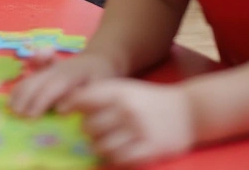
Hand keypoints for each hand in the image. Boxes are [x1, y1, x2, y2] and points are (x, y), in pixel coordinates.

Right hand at [10, 51, 121, 117]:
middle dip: (24, 98)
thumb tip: (62, 108)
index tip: (30, 116)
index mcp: (69, 75)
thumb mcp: (98, 86)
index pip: (50, 88)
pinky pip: (28, 73)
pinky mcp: (45, 70)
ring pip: (29, 78)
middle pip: (34, 82)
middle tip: (17, 116)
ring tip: (11, 109)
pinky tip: (12, 96)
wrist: (99, 59)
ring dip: (19, 93)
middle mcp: (55, 70)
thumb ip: (82, 97)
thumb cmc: (100, 76)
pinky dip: (19, 85)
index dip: (39, 102)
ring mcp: (49, 68)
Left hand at [60, 80, 195, 165]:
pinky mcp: (149, 149)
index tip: (61, 112)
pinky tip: (118, 152)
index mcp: (119, 92)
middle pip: (89, 127)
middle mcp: (126, 110)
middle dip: (88, 131)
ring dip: (99, 148)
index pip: (83, 99)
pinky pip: (120, 159)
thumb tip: (64, 103)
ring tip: (105, 143)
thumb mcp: (125, 89)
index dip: (68, 106)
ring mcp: (138, 131)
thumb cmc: (149, 100)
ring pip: (102, 147)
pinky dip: (114, 158)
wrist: (188, 111)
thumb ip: (99, 95)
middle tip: (93, 132)